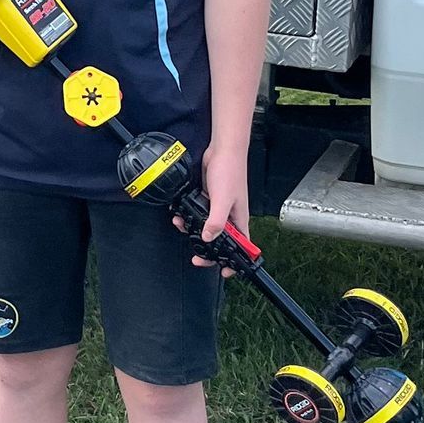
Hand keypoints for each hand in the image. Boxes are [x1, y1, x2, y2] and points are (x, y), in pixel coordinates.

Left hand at [193, 145, 251, 272]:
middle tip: (196, 257)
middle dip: (208, 250)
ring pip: (207, 228)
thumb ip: (216, 221)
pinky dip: (189, 217)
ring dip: (194, 232)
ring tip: (182, 227)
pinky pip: (198, 214)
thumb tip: (209, 238)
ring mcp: (218, 208)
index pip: (242, 247)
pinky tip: (180, 215)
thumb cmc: (230, 172)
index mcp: (239, 220)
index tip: (226, 272)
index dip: (235, 262)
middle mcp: (230, 217)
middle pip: (221, 241)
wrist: (222, 150)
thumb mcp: (222, 200)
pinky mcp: (208, 199)